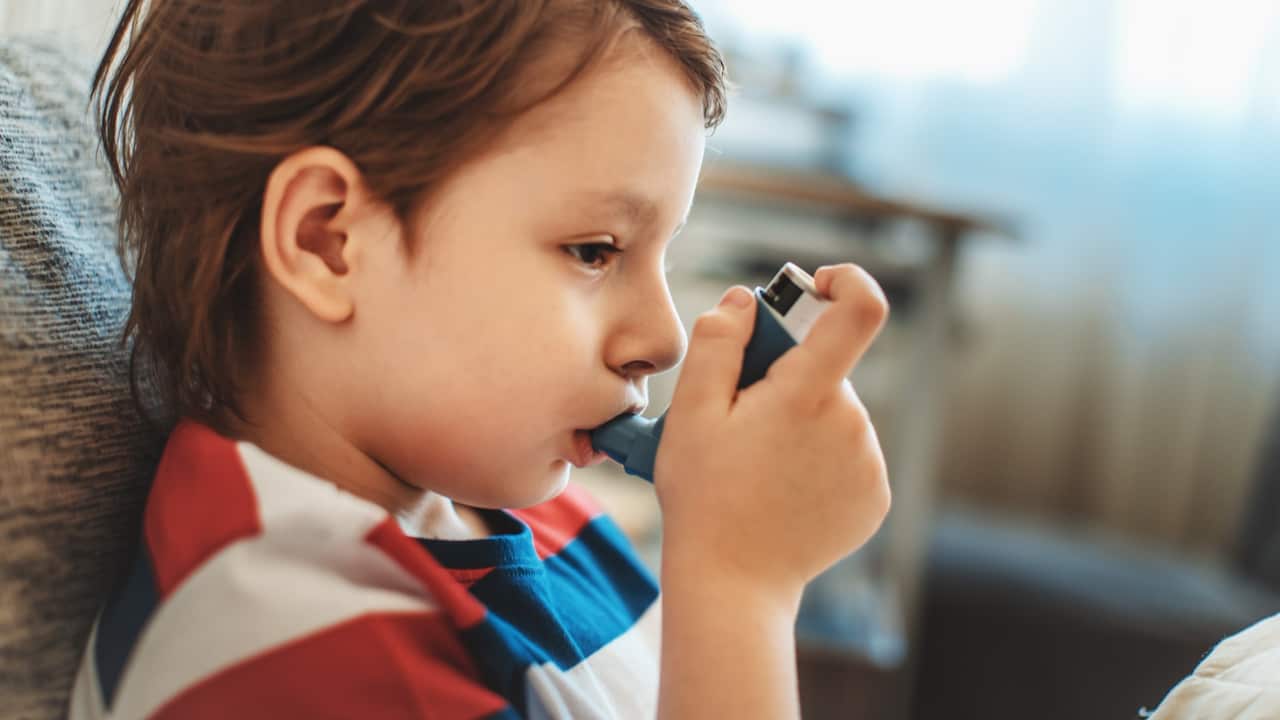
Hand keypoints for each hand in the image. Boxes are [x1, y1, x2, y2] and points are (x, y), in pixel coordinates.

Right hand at [655, 263, 890, 603]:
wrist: (734, 583)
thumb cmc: (704, 497)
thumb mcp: (691, 413)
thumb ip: (717, 343)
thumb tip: (744, 301)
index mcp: (808, 395)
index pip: (860, 309)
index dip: (845, 281)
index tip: (816, 286)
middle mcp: (852, 424)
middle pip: (827, 370)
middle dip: (788, 377)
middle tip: (741, 418)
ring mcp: (869, 463)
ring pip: (835, 413)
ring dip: (801, 421)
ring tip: (758, 465)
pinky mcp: (874, 497)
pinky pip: (848, 454)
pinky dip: (818, 458)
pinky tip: (782, 489)